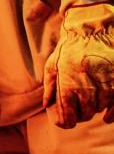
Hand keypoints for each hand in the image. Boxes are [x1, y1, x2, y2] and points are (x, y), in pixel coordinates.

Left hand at [43, 3, 113, 127]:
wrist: (94, 31)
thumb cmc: (71, 48)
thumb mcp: (53, 64)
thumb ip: (49, 86)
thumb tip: (46, 105)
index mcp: (68, 85)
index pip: (67, 114)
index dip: (65, 122)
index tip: (64, 122)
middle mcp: (88, 89)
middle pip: (84, 115)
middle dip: (79, 115)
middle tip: (76, 110)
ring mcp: (105, 87)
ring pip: (99, 110)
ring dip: (93, 109)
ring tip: (89, 100)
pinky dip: (111, 114)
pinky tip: (106, 117)